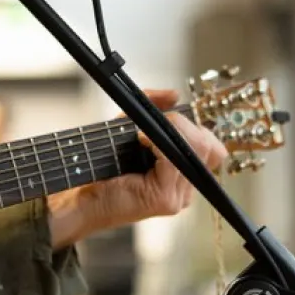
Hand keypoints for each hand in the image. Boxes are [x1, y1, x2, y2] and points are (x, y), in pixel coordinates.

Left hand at [47, 89, 227, 247]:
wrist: (81, 198)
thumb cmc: (103, 167)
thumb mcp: (129, 127)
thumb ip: (152, 106)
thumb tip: (174, 95)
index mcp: (183, 175)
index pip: (212, 148)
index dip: (196, 127)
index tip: (172, 118)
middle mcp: (185, 188)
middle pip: (210, 148)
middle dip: (186, 125)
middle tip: (163, 120)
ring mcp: (178, 197)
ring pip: (195, 152)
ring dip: (172, 131)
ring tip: (146, 131)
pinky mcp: (165, 199)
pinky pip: (174, 162)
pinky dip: (159, 143)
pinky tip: (142, 139)